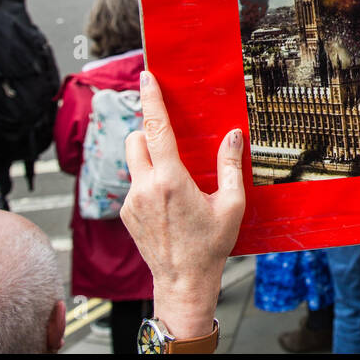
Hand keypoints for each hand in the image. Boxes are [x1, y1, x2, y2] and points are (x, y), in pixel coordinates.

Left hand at [121, 71, 244, 340]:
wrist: (183, 281)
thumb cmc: (210, 246)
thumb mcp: (231, 205)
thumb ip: (231, 166)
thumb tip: (233, 136)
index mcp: (170, 180)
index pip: (156, 129)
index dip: (151, 100)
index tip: (147, 78)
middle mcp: (145, 187)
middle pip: (135, 139)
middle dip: (148, 131)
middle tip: (169, 137)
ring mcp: (131, 202)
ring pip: (132, 162)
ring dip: (147, 157)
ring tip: (173, 176)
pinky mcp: (126, 214)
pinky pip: (133, 184)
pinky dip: (147, 181)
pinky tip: (169, 201)